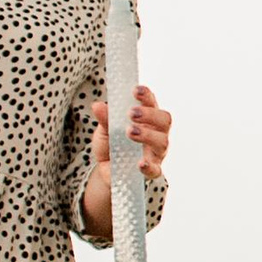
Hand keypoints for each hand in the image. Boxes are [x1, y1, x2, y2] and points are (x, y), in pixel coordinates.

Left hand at [80, 85, 171, 234]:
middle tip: (131, 113)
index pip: (152, 102)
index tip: (135, 90)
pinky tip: (140, 163)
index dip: (146, 95)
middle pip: (164, 120)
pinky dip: (149, 166)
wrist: (107, 170)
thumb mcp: (104, 130)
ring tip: (130, 132)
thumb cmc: (112, 144)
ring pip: (162, 142)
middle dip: (150, 114)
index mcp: (147, 118)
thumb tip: (97, 105)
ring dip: (148, 135)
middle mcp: (157, 133)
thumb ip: (105, 119)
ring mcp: (156, 153)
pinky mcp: (151, 171)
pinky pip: (156, 170)